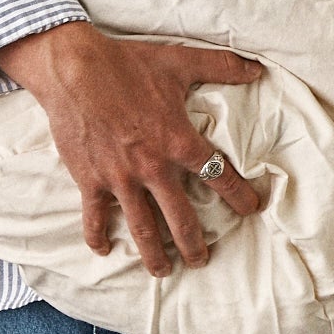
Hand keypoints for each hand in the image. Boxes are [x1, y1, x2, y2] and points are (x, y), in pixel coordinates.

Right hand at [0, 21, 265, 275]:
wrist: (74, 69)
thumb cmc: (130, 64)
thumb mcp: (182, 61)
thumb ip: (223, 66)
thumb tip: (258, 68)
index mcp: (179, 141)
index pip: (219, 176)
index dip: (239, 195)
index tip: (252, 210)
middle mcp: (153, 167)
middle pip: (180, 217)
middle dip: (193, 244)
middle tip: (202, 261)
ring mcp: (120, 178)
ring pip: (141, 227)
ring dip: (153, 253)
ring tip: (162, 271)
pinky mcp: (89, 179)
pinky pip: (94, 216)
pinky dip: (97, 236)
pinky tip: (104, 250)